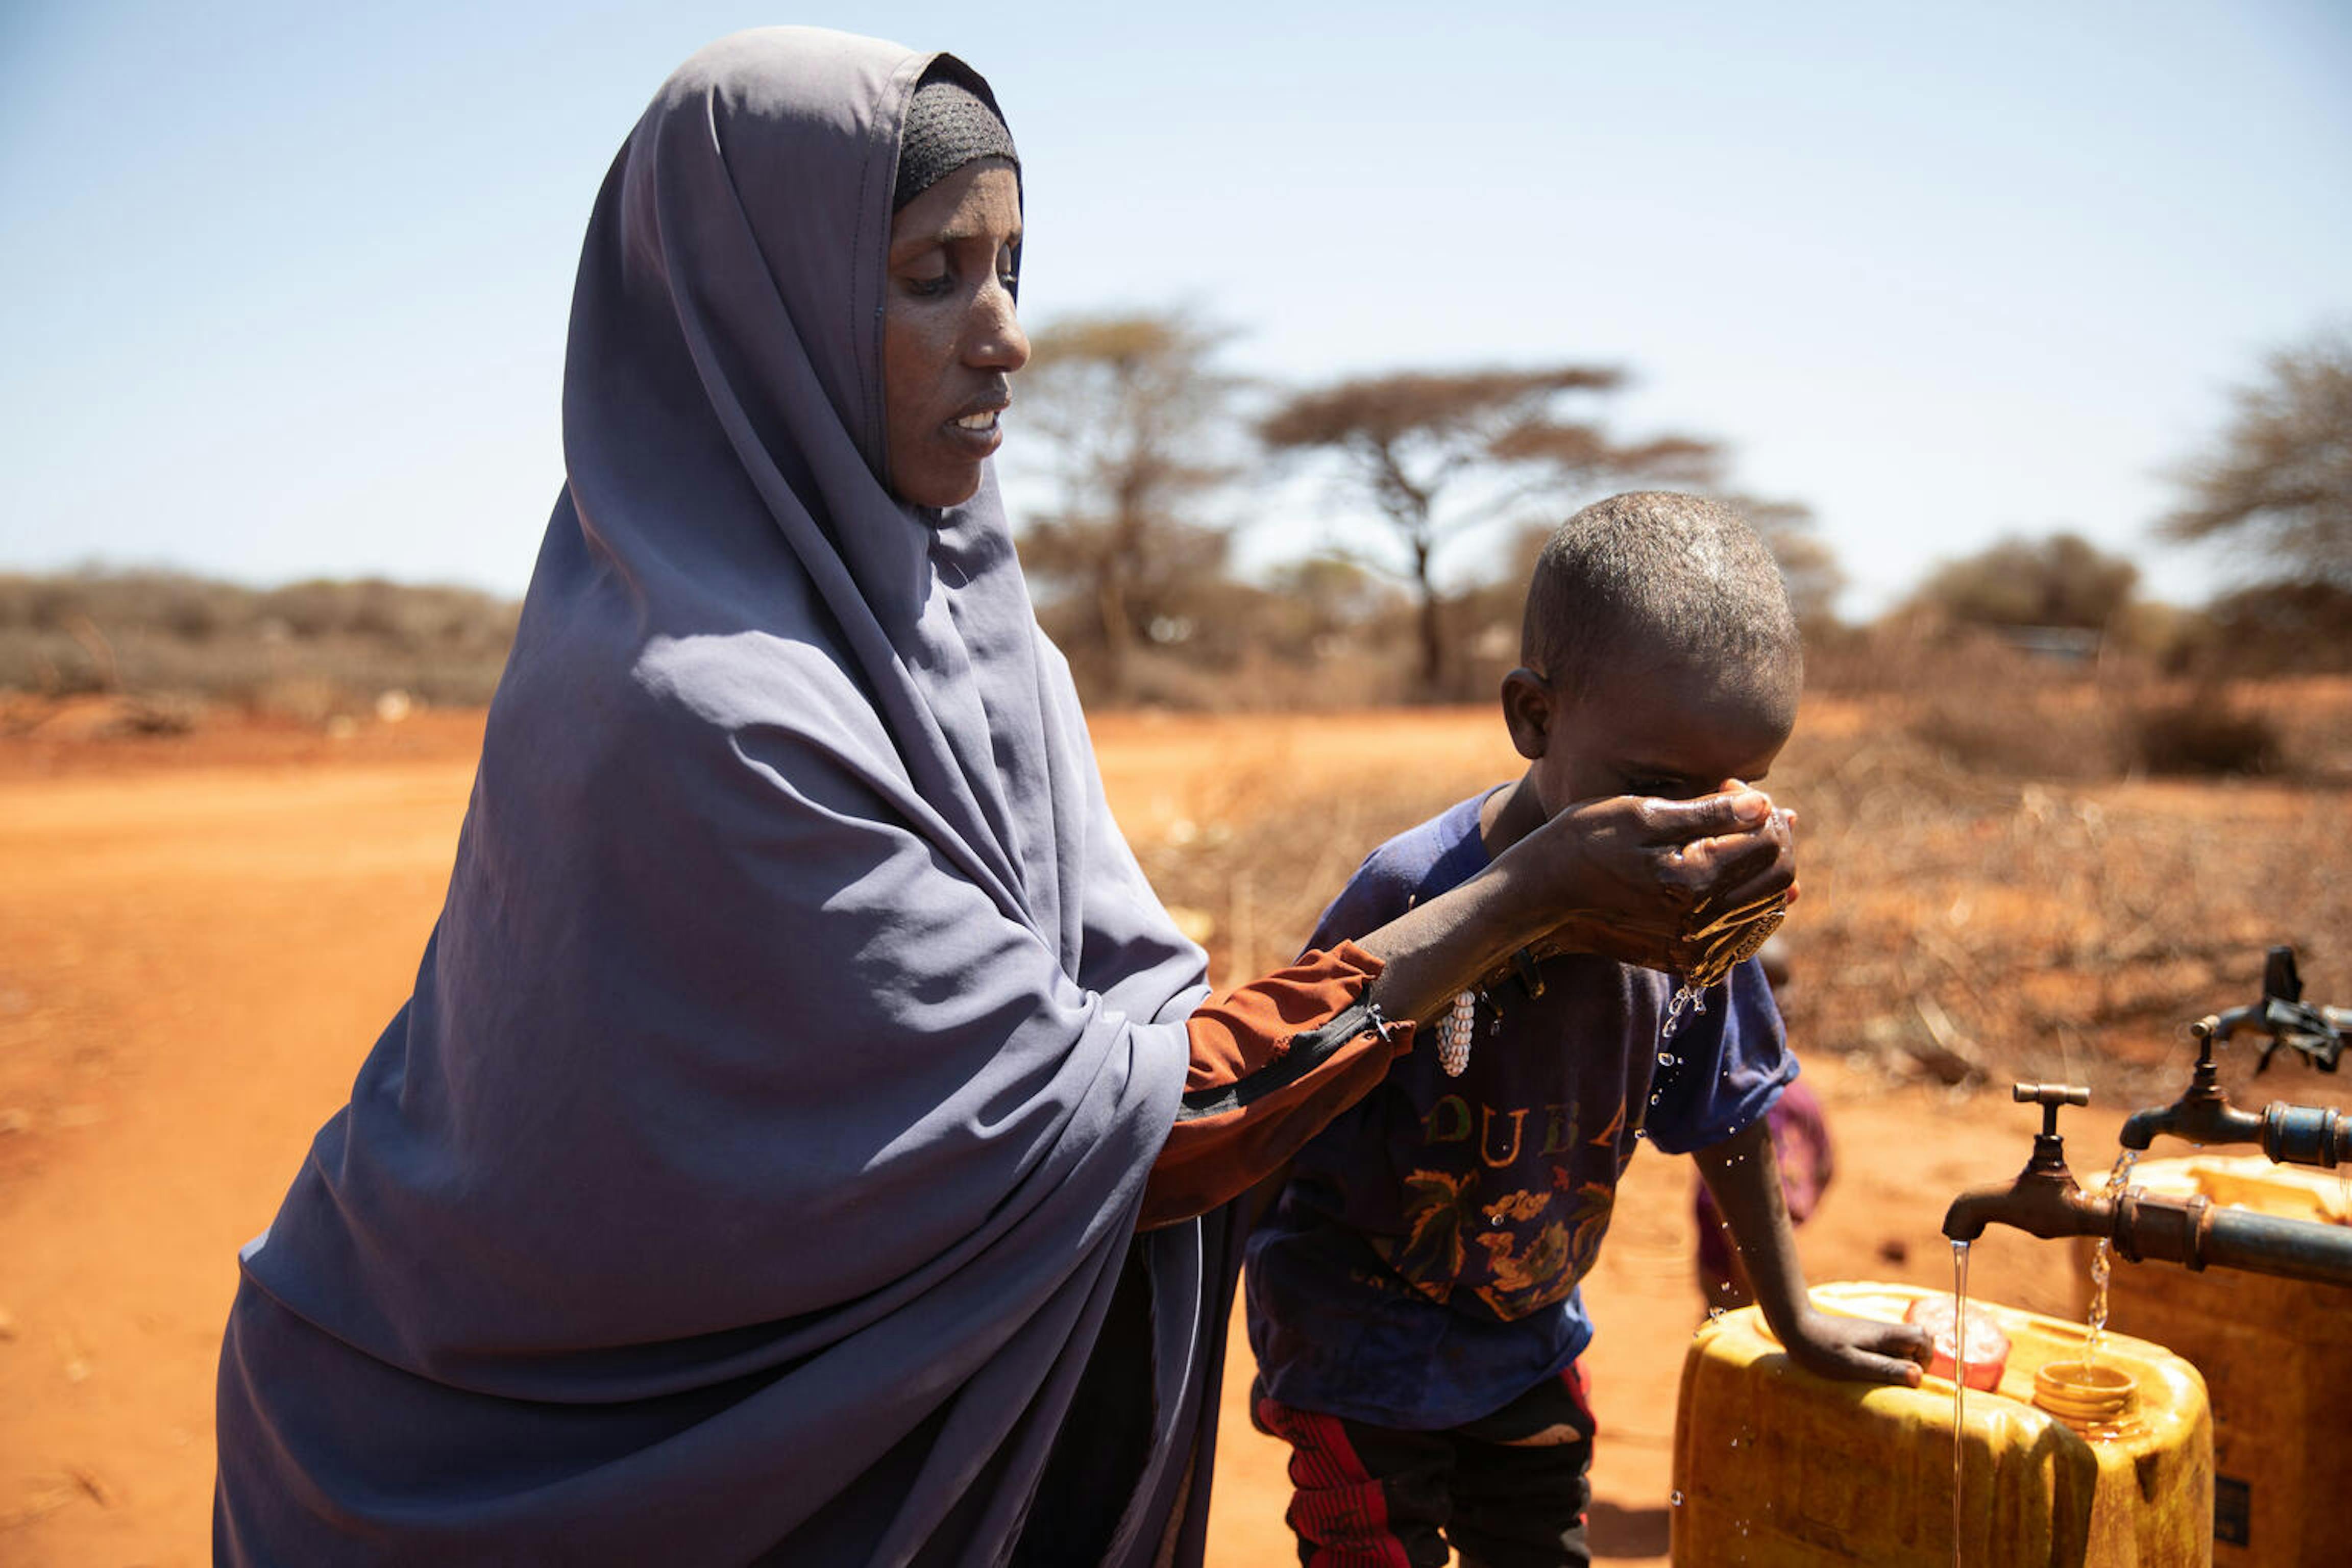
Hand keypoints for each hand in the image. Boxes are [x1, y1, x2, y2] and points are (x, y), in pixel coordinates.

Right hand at [1506, 787, 1797, 974]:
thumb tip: (1765, 805)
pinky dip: (1747, 905)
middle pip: (1779, 880)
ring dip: (1762, 871)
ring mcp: (1696, 946)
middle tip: (1742, 813)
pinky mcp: (1687, 958)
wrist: (1543, 891)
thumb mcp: (1643, 813)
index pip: (1770, 844)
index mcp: (1695, 880)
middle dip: (1772, 840)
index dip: (1766, 811)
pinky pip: (1743, 935)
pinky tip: (1729, 879)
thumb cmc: (1585, 840)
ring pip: (1767, 909)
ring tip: (1736, 839)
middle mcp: (1702, 921)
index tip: (1736, 791)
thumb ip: (1709, 812)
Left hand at [1781, 1306, 1930, 1387]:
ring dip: (1897, 1363)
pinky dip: (1883, 1360)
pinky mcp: (1862, 1338)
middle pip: (1916, 1341)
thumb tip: (1919, 1376)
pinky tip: (1863, 1368)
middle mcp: (1882, 1331)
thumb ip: (1886, 1369)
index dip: (1926, 1357)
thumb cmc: (1820, 1348)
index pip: (1924, 1336)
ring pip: (1901, 1346)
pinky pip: (1885, 1348)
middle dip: (1914, 1362)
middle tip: (1891, 1377)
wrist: (1794, 1326)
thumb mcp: (1852, 1364)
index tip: (1908, 1375)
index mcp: (1884, 1334)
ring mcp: (1873, 1333)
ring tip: (1874, 1374)